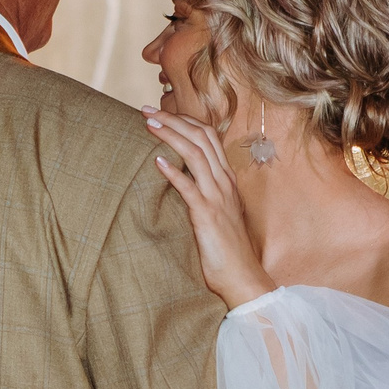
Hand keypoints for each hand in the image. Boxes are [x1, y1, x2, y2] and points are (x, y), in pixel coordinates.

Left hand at [146, 108, 277, 310]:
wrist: (242, 277)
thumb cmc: (226, 249)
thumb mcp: (217, 212)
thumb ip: (204, 191)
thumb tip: (181, 177)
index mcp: (226, 179)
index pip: (208, 137)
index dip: (184, 120)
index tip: (161, 113)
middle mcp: (224, 182)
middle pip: (200, 138)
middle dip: (172, 120)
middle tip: (146, 110)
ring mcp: (217, 197)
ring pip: (195, 155)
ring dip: (170, 135)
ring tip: (148, 124)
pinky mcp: (207, 215)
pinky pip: (189, 188)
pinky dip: (172, 172)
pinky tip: (156, 161)